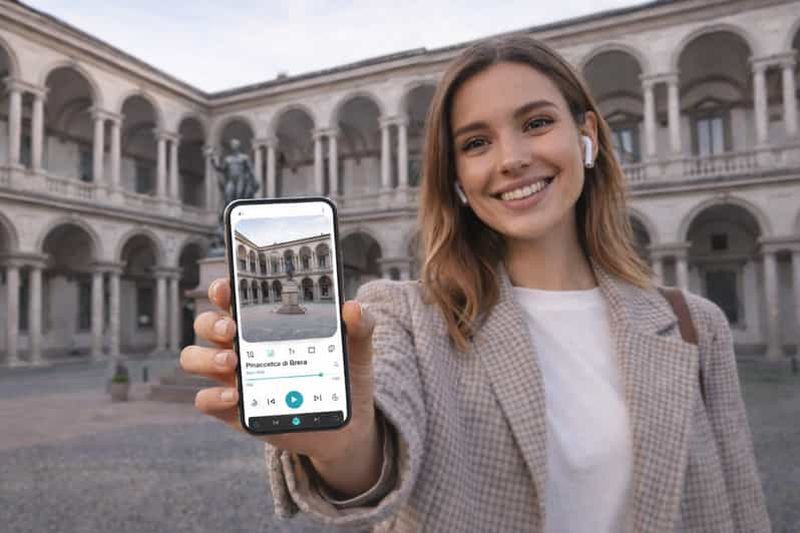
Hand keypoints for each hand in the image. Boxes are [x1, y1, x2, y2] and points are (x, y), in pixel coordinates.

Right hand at [180, 278, 380, 475]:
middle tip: (232, 329)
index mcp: (265, 323)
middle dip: (211, 322)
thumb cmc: (343, 376)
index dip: (223, 289)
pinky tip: (235, 396)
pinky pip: (205, 400)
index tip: (228, 287)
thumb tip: (353, 307)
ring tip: (234, 362)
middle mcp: (242, 346)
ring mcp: (234, 378)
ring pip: (195, 359)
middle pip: (206, 325)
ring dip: (206, 357)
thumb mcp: (357, 349)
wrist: (346, 425)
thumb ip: (360, 325)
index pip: (232, 298)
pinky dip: (213, 397)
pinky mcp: (235, 411)